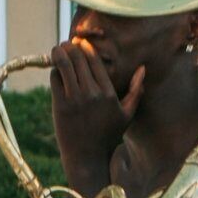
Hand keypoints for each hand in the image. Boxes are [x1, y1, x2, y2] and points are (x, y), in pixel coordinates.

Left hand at [48, 34, 144, 158]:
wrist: (87, 155)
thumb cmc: (109, 134)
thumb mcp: (127, 113)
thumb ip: (136, 89)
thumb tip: (143, 68)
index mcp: (108, 93)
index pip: (95, 62)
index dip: (86, 49)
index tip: (81, 42)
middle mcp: (92, 94)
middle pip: (79, 61)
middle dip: (71, 48)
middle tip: (66, 42)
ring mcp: (74, 99)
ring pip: (65, 67)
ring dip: (59, 55)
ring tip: (57, 48)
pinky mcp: (60, 106)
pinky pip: (55, 81)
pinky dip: (54, 71)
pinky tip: (54, 67)